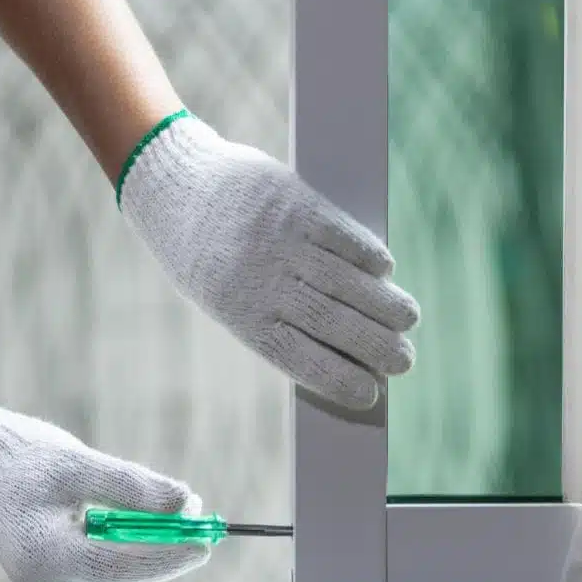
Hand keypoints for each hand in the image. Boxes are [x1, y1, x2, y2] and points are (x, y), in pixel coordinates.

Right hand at [0, 406, 208, 581]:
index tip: (205, 540)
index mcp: (47, 557)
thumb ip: (135, 488)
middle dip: (164, 551)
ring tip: (167, 513)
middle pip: (126, 580)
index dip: (170, 555)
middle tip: (194, 516)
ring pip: (119, 581)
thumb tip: (185, 504)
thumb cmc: (22, 460)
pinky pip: (105, 573)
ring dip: (149, 551)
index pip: (125, 569)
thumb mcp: (82, 465)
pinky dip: (128, 551)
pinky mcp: (55, 574)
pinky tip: (135, 523)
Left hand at [118, 113, 419, 409]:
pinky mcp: (294, 204)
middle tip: (405, 361)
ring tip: (409, 319)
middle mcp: (263, 282)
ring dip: (384, 304)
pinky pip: (341, 236)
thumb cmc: (204, 254)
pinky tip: (385, 270)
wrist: (173, 186)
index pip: (301, 360)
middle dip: (376, 347)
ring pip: (346, 281)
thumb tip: (337, 350)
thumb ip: (272, 319)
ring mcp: (281, 242)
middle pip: (333, 324)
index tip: (372, 394)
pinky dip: (368, 256)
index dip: (340, 380)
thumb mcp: (223, 297)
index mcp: (242, 315)